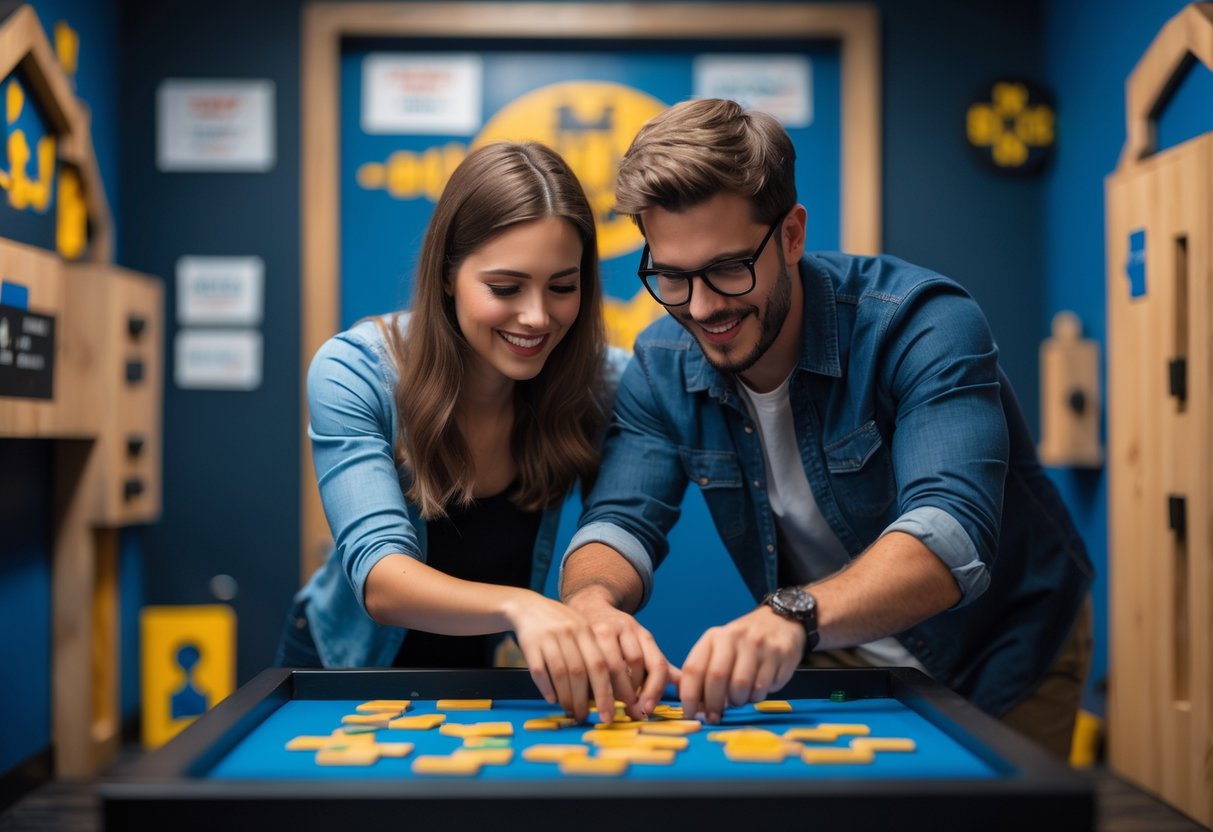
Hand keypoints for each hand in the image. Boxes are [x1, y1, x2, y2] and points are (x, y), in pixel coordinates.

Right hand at [503, 592, 617, 722]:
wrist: (528, 606)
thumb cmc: (559, 624)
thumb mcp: (580, 630)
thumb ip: (593, 653)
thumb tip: (608, 690)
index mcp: (586, 631)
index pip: (601, 664)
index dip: (606, 691)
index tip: (609, 713)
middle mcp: (569, 633)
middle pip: (580, 672)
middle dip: (585, 699)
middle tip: (588, 717)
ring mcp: (548, 638)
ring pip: (560, 673)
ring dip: (567, 697)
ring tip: (571, 711)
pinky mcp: (530, 644)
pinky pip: (539, 670)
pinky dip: (546, 688)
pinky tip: (552, 699)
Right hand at [565, 587, 673, 719]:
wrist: (588, 606)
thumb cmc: (617, 636)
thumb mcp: (639, 646)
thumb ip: (657, 666)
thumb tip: (682, 686)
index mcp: (643, 635)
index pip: (657, 664)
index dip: (654, 690)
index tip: (647, 710)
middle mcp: (627, 628)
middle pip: (636, 663)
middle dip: (633, 693)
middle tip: (629, 712)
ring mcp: (604, 628)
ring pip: (612, 664)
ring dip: (613, 690)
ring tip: (610, 706)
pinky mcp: (584, 631)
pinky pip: (590, 662)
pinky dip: (593, 683)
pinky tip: (591, 695)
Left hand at [679, 606, 803, 723]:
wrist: (779, 622)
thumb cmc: (743, 644)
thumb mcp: (720, 649)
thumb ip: (706, 673)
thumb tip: (696, 708)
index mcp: (714, 637)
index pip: (694, 668)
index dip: (689, 696)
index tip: (690, 714)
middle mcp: (734, 637)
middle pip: (717, 678)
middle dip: (714, 704)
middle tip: (715, 717)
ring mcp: (758, 644)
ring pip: (742, 686)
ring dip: (738, 701)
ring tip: (739, 699)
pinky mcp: (779, 654)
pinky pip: (764, 687)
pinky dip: (757, 696)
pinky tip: (757, 689)